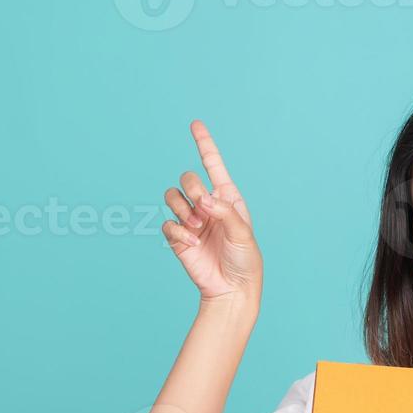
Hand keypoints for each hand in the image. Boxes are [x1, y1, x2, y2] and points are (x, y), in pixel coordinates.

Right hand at [161, 120, 262, 301]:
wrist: (231, 288)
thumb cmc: (244, 261)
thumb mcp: (243, 233)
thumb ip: (224, 212)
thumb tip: (203, 200)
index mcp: (227, 198)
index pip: (212, 164)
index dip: (203, 143)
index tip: (195, 123)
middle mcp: (207, 204)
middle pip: (187, 178)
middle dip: (192, 190)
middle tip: (204, 211)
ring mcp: (191, 220)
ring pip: (172, 196)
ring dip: (182, 210)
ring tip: (197, 228)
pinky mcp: (178, 237)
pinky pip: (168, 223)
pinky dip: (178, 232)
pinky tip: (191, 244)